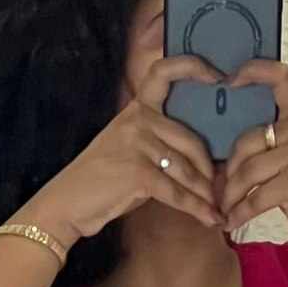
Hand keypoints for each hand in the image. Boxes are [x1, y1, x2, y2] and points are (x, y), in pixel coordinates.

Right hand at [17, 56, 226, 247]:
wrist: (67, 202)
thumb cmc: (101, 179)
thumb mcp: (128, 148)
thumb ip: (158, 143)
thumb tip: (201, 161)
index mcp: (136, 109)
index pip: (164, 73)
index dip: (193, 67)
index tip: (218, 76)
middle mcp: (138, 120)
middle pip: (191, 139)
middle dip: (209, 170)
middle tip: (220, 189)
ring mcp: (137, 144)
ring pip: (187, 169)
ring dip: (205, 194)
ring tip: (216, 209)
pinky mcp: (138, 172)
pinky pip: (177, 192)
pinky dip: (196, 208)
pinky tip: (209, 219)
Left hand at [217, 61, 287, 278]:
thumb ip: (273, 145)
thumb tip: (225, 150)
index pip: (282, 79)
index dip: (255, 71)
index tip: (229, 79)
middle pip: (246, 140)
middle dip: (227, 171)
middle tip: (217, 190)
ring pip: (246, 170)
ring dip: (229, 196)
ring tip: (224, 209)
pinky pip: (254, 197)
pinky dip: (239, 213)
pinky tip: (232, 222)